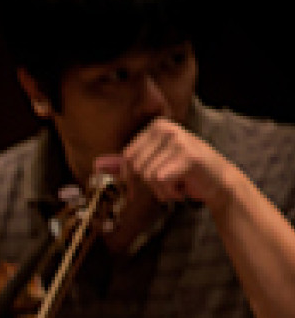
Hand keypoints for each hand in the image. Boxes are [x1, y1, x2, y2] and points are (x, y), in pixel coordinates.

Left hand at [108, 120, 235, 211]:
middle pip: (135, 166)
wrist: (219, 182)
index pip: (126, 157)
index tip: (142, 187)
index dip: (129, 177)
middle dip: (148, 183)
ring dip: (160, 188)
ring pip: (147, 175)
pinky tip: (183, 187)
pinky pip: (159, 180)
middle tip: (167, 183)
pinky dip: (169, 191)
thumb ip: (128, 164)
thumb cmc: (184, 174)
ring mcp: (178, 140)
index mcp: (156, 127)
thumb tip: (97, 166)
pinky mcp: (187, 156)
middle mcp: (167, 129)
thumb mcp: (155, 164)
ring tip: (177, 183)